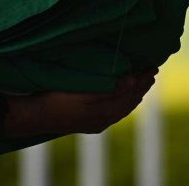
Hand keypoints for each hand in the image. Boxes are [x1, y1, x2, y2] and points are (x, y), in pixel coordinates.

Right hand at [3, 68, 157, 137]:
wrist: (36, 115)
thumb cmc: (57, 99)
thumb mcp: (83, 92)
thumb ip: (109, 88)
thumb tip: (131, 81)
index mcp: (105, 112)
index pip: (131, 94)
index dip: (142, 80)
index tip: (152, 66)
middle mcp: (104, 119)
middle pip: (129, 102)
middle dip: (142, 86)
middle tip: (151, 70)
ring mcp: (97, 122)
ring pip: (122, 108)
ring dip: (133, 94)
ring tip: (141, 82)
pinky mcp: (89, 123)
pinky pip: (114, 112)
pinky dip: (123, 102)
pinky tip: (122, 97)